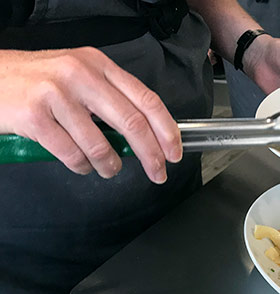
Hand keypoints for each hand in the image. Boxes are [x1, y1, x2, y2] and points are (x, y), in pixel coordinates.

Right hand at [0, 48, 181, 182]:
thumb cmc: (37, 82)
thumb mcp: (79, 77)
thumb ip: (111, 98)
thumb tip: (147, 134)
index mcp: (98, 65)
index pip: (146, 99)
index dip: (167, 130)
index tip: (175, 152)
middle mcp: (80, 75)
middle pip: (132, 123)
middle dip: (151, 155)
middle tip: (158, 172)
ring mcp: (56, 94)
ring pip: (101, 144)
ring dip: (111, 165)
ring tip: (109, 169)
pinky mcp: (34, 115)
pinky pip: (72, 154)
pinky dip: (82, 167)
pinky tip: (81, 165)